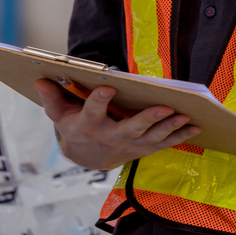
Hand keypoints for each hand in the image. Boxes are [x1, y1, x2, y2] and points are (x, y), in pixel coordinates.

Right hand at [34, 78, 200, 170]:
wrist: (84, 157)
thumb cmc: (73, 126)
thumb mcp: (58, 113)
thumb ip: (52, 97)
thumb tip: (40, 78)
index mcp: (88, 124)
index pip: (92, 110)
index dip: (99, 100)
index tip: (107, 87)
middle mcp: (110, 137)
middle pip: (130, 128)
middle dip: (148, 119)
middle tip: (165, 107)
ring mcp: (128, 146)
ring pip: (151, 139)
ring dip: (169, 128)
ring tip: (186, 116)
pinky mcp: (141, 149)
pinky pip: (162, 145)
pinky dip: (179, 137)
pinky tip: (195, 128)